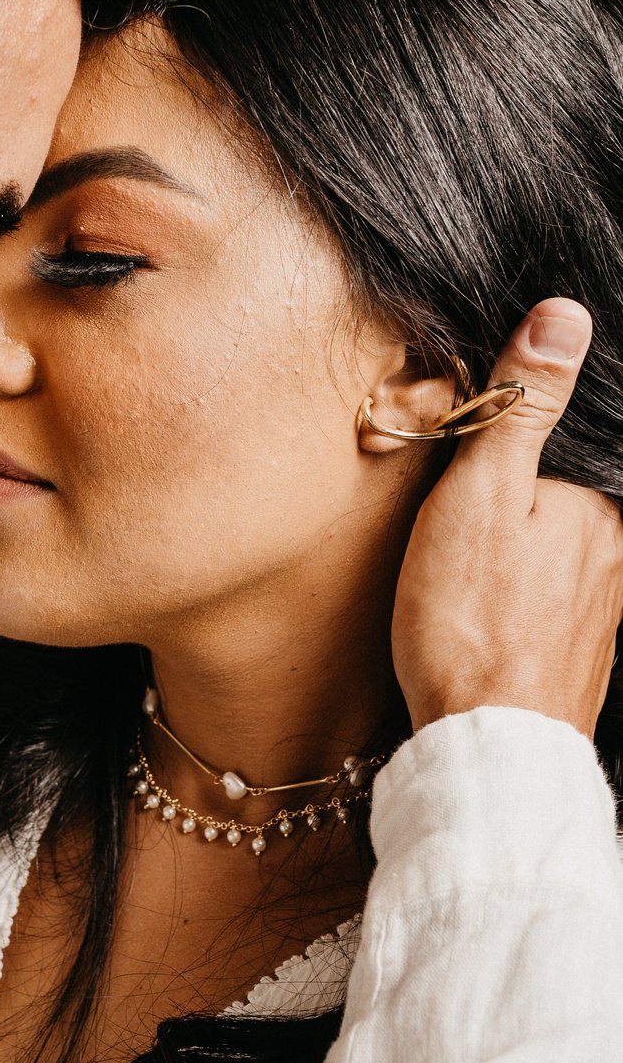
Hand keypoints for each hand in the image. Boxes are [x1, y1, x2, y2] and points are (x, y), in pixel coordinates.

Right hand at [392, 298, 622, 737]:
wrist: (487, 747)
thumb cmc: (471, 622)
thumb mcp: (481, 494)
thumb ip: (521, 406)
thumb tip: (563, 315)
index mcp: (602, 501)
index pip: (568, 434)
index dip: (515, 428)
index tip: (470, 449)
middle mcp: (619, 548)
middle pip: (565, 488)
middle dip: (515, 486)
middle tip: (456, 512)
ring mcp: (605, 602)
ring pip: (559, 540)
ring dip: (517, 538)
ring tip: (464, 559)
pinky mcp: (582, 645)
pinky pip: (553, 588)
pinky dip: (520, 583)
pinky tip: (486, 601)